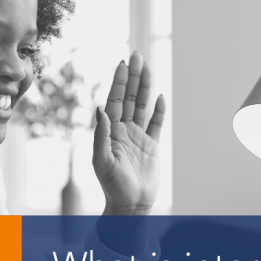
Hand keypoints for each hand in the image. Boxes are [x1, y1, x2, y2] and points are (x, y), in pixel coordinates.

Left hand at [93, 52, 165, 215]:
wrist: (130, 205)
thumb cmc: (112, 186)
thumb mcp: (102, 161)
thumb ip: (100, 135)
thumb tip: (100, 109)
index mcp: (110, 132)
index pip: (115, 100)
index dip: (119, 82)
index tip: (122, 64)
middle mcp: (123, 131)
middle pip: (129, 97)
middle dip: (132, 77)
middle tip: (135, 55)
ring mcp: (138, 137)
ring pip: (142, 106)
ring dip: (145, 87)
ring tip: (148, 67)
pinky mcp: (152, 146)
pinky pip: (156, 124)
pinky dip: (159, 110)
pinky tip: (160, 96)